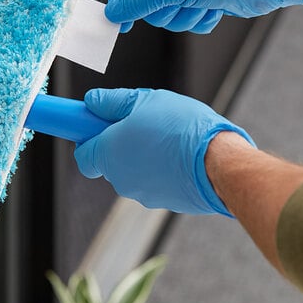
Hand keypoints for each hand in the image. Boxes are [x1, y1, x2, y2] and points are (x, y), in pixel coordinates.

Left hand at [74, 88, 255, 215]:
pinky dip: (163, 170)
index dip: (88, 138)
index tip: (99, 125)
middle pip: (110, 161)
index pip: (82, 154)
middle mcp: (120, 179)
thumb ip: (113, 102)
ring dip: (144, 156)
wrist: (219, 164)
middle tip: (143, 124)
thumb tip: (93, 101)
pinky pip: (157, 182)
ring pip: (135, 171)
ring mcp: (142, 194)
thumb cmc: (181, 128)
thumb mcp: (145, 100)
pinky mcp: (165, 203)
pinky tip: (181, 155)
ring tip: (169, 138)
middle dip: (121, 144)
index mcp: (108, 153)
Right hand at [105, 0, 302, 32]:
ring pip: (168, 17)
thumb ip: (136, 1)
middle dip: (165, 9)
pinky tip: (214, 6)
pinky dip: (201, 19)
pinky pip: (189, 21)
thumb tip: (112, 12)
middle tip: (179, 1)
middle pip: (147, 4)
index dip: (120, 1)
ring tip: (202, 1)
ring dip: (185, 16)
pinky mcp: (205, 0)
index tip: (118, 22)